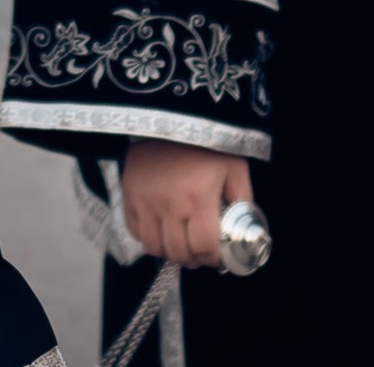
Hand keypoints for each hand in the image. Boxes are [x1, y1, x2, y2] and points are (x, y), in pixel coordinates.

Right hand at [119, 138, 252, 269]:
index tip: (218, 257)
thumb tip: (245, 228)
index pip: (204, 248)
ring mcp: (145, 201)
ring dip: (170, 252)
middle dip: (194, 259)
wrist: (169, 114)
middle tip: (201, 252)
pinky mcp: (129, 194)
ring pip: (154, 248)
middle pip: (179, 253)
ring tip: (181, 243)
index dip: (213, 259)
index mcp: (198, 199)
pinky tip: (162, 228)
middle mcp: (169, 205)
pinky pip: (135, 231)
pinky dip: (149, 237)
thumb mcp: (234, 168)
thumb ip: (242, 200)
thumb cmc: (206, 142)